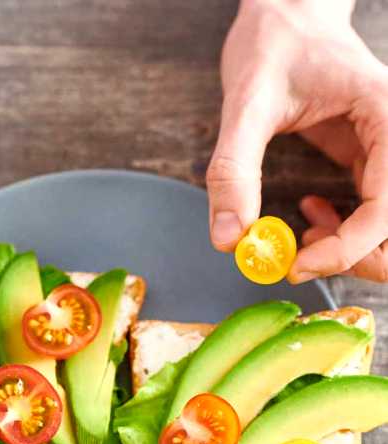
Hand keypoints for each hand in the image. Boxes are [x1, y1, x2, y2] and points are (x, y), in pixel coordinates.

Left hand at [206, 0, 387, 283]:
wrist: (283, 15)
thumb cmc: (274, 42)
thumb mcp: (247, 102)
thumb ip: (234, 170)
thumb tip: (228, 238)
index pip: (386, 207)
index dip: (347, 248)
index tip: (297, 263)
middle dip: (352, 257)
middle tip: (298, 259)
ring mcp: (386, 154)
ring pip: (384, 231)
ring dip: (346, 250)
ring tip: (301, 236)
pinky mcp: (369, 163)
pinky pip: (369, 218)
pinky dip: (339, 234)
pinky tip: (307, 213)